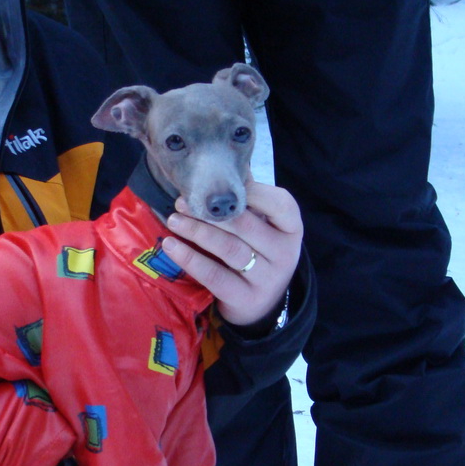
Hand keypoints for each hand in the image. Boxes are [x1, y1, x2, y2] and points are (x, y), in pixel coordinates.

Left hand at [163, 181, 302, 326]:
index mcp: (292, 229)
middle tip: (182, 202)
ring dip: (197, 232)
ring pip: (229, 249)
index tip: (219, 184)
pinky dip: (191, 259)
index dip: (252, 191)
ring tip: (174, 220)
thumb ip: (249, 198)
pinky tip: (172, 246)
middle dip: (211, 212)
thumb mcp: (263, 226)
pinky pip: (215, 276)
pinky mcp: (245, 298)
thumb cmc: (258, 253)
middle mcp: (285, 254)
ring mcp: (267, 278)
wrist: (262, 304)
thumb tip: (229, 161)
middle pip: (246, 226)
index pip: (280, 204)